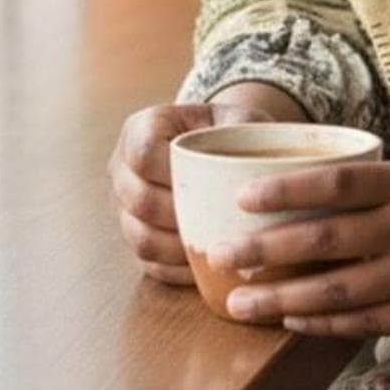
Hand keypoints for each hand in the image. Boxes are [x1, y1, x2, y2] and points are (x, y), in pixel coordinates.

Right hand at [108, 97, 289, 285]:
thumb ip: (249, 132)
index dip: (172, 172)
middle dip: (182, 217)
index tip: (209, 180)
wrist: (224, 147)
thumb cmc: (235, 131)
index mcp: (142, 128)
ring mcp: (124, 208)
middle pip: (139, 201)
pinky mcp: (138, 238)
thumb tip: (265, 170)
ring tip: (219, 248)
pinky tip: (211, 267)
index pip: (143, 153)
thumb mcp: (244, 120)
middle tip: (221, 222)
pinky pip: (150, 264)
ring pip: (141, 239)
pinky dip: (180, 269)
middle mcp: (123, 169)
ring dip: (180, 250)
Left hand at [207, 159, 389, 335]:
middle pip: (325, 241)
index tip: (243, 198)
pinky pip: (368, 322)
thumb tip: (330, 201)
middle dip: (267, 251)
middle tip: (223, 257)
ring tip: (241, 303)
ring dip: (284, 298)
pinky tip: (296, 320)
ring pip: (338, 291)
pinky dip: (327, 324)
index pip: (337, 182)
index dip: (286, 191)